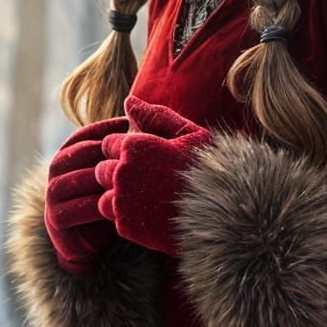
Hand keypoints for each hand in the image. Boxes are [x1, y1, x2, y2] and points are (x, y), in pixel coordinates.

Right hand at [44, 114, 128, 274]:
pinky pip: (76, 209)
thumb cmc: (108, 202)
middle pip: (81, 153)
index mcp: (69, 155)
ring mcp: (52, 195)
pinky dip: (97, 207)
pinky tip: (118, 207)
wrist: (93, 247)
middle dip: (108, 153)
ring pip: (77, 179)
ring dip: (103, 179)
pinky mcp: (56, 220)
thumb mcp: (114, 173)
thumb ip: (120, 149)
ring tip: (128, 181)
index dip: (108, 129)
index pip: (85, 134)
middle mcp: (56, 171)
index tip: (134, 129)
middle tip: (135, 156)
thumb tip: (138, 114)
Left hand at [95, 95, 212, 255]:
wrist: (225, 216)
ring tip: (148, 199)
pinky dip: (128, 218)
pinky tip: (152, 215)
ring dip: (119, 197)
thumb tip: (128, 100)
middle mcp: (122, 171)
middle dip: (118, 173)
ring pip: (103, 195)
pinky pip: (114, 219)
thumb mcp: (190, 135)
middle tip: (148, 182)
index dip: (126, 151)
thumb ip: (155, 116)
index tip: (147, 160)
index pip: (109, 144)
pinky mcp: (125, 226)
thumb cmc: (211, 170)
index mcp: (135, 145)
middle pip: (101, 170)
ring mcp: (122, 200)